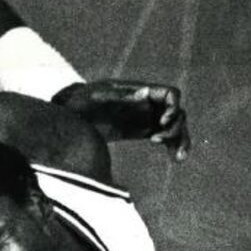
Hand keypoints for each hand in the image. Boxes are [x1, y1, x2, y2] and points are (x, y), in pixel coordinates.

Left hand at [54, 79, 189, 160]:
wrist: (70, 113)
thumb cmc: (83, 100)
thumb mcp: (98, 96)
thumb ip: (121, 96)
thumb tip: (146, 93)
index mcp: (141, 91)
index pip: (170, 95)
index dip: (172, 109)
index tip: (160, 123)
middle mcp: (149, 103)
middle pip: (177, 113)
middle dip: (175, 128)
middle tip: (158, 141)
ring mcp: (147, 117)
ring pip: (175, 126)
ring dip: (181, 140)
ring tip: (179, 158)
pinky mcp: (142, 130)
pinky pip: (165, 137)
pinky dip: (173, 146)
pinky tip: (176, 159)